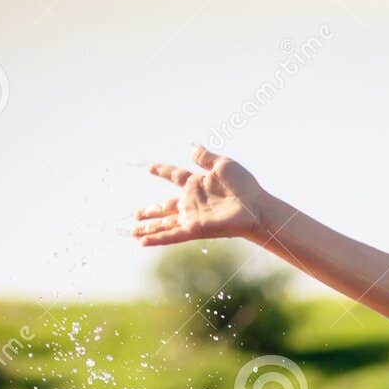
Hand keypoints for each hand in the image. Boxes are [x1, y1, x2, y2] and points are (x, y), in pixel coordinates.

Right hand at [131, 144, 268, 246]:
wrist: (256, 208)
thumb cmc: (245, 187)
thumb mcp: (223, 165)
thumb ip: (205, 157)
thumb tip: (192, 146)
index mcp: (197, 184)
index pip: (174, 176)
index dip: (163, 171)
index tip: (151, 167)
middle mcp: (191, 202)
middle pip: (164, 206)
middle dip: (150, 210)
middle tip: (135, 213)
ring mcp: (192, 217)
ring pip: (164, 222)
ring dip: (148, 227)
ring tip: (132, 231)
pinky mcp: (194, 229)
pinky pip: (171, 235)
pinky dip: (157, 238)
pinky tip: (143, 242)